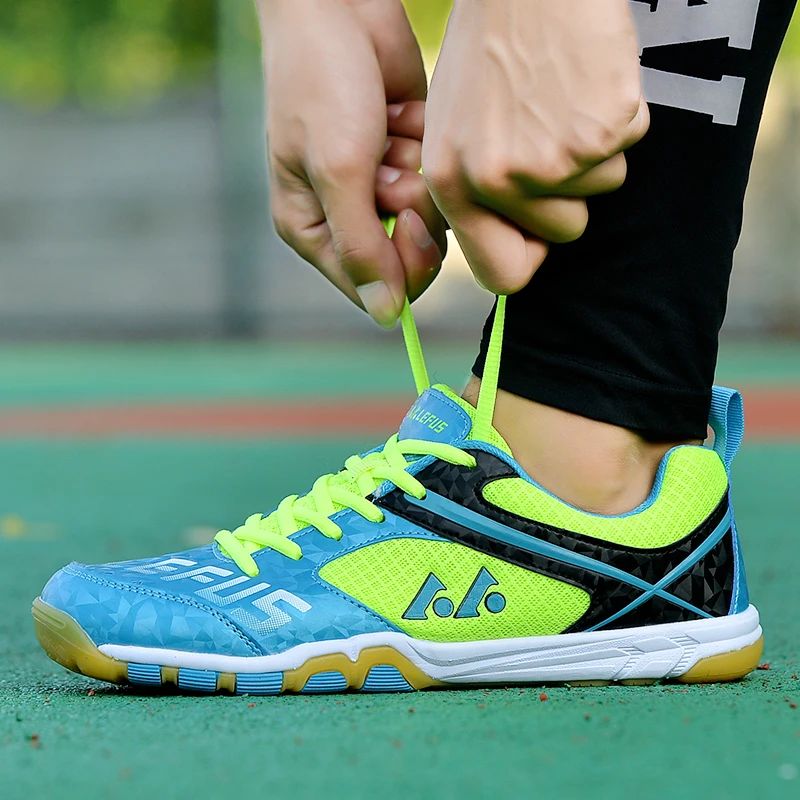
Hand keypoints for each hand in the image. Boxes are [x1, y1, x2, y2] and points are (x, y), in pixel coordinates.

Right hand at [257, 0, 445, 327]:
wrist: (339, 8)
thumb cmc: (320, 85)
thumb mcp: (337, 170)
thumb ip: (362, 248)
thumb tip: (387, 317)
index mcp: (311, 231)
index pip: (371, 287)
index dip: (400, 265)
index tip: (407, 221)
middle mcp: (345, 219)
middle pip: (407, 259)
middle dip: (410, 212)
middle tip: (394, 167)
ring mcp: (378, 190)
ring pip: (429, 221)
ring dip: (418, 174)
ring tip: (390, 132)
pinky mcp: (406, 161)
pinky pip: (437, 182)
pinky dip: (425, 148)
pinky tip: (401, 115)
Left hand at [423, 0, 648, 293]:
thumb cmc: (491, 48)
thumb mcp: (454, 128)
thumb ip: (474, 192)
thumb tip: (507, 243)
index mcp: (450, 184)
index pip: (501, 275)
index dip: (529, 254)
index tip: (536, 228)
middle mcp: (495, 181)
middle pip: (563, 234)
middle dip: (570, 194)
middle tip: (551, 133)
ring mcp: (549, 160)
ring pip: (601, 192)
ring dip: (594, 153)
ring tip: (563, 98)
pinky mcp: (600, 133)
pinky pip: (627, 150)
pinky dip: (618, 118)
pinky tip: (587, 81)